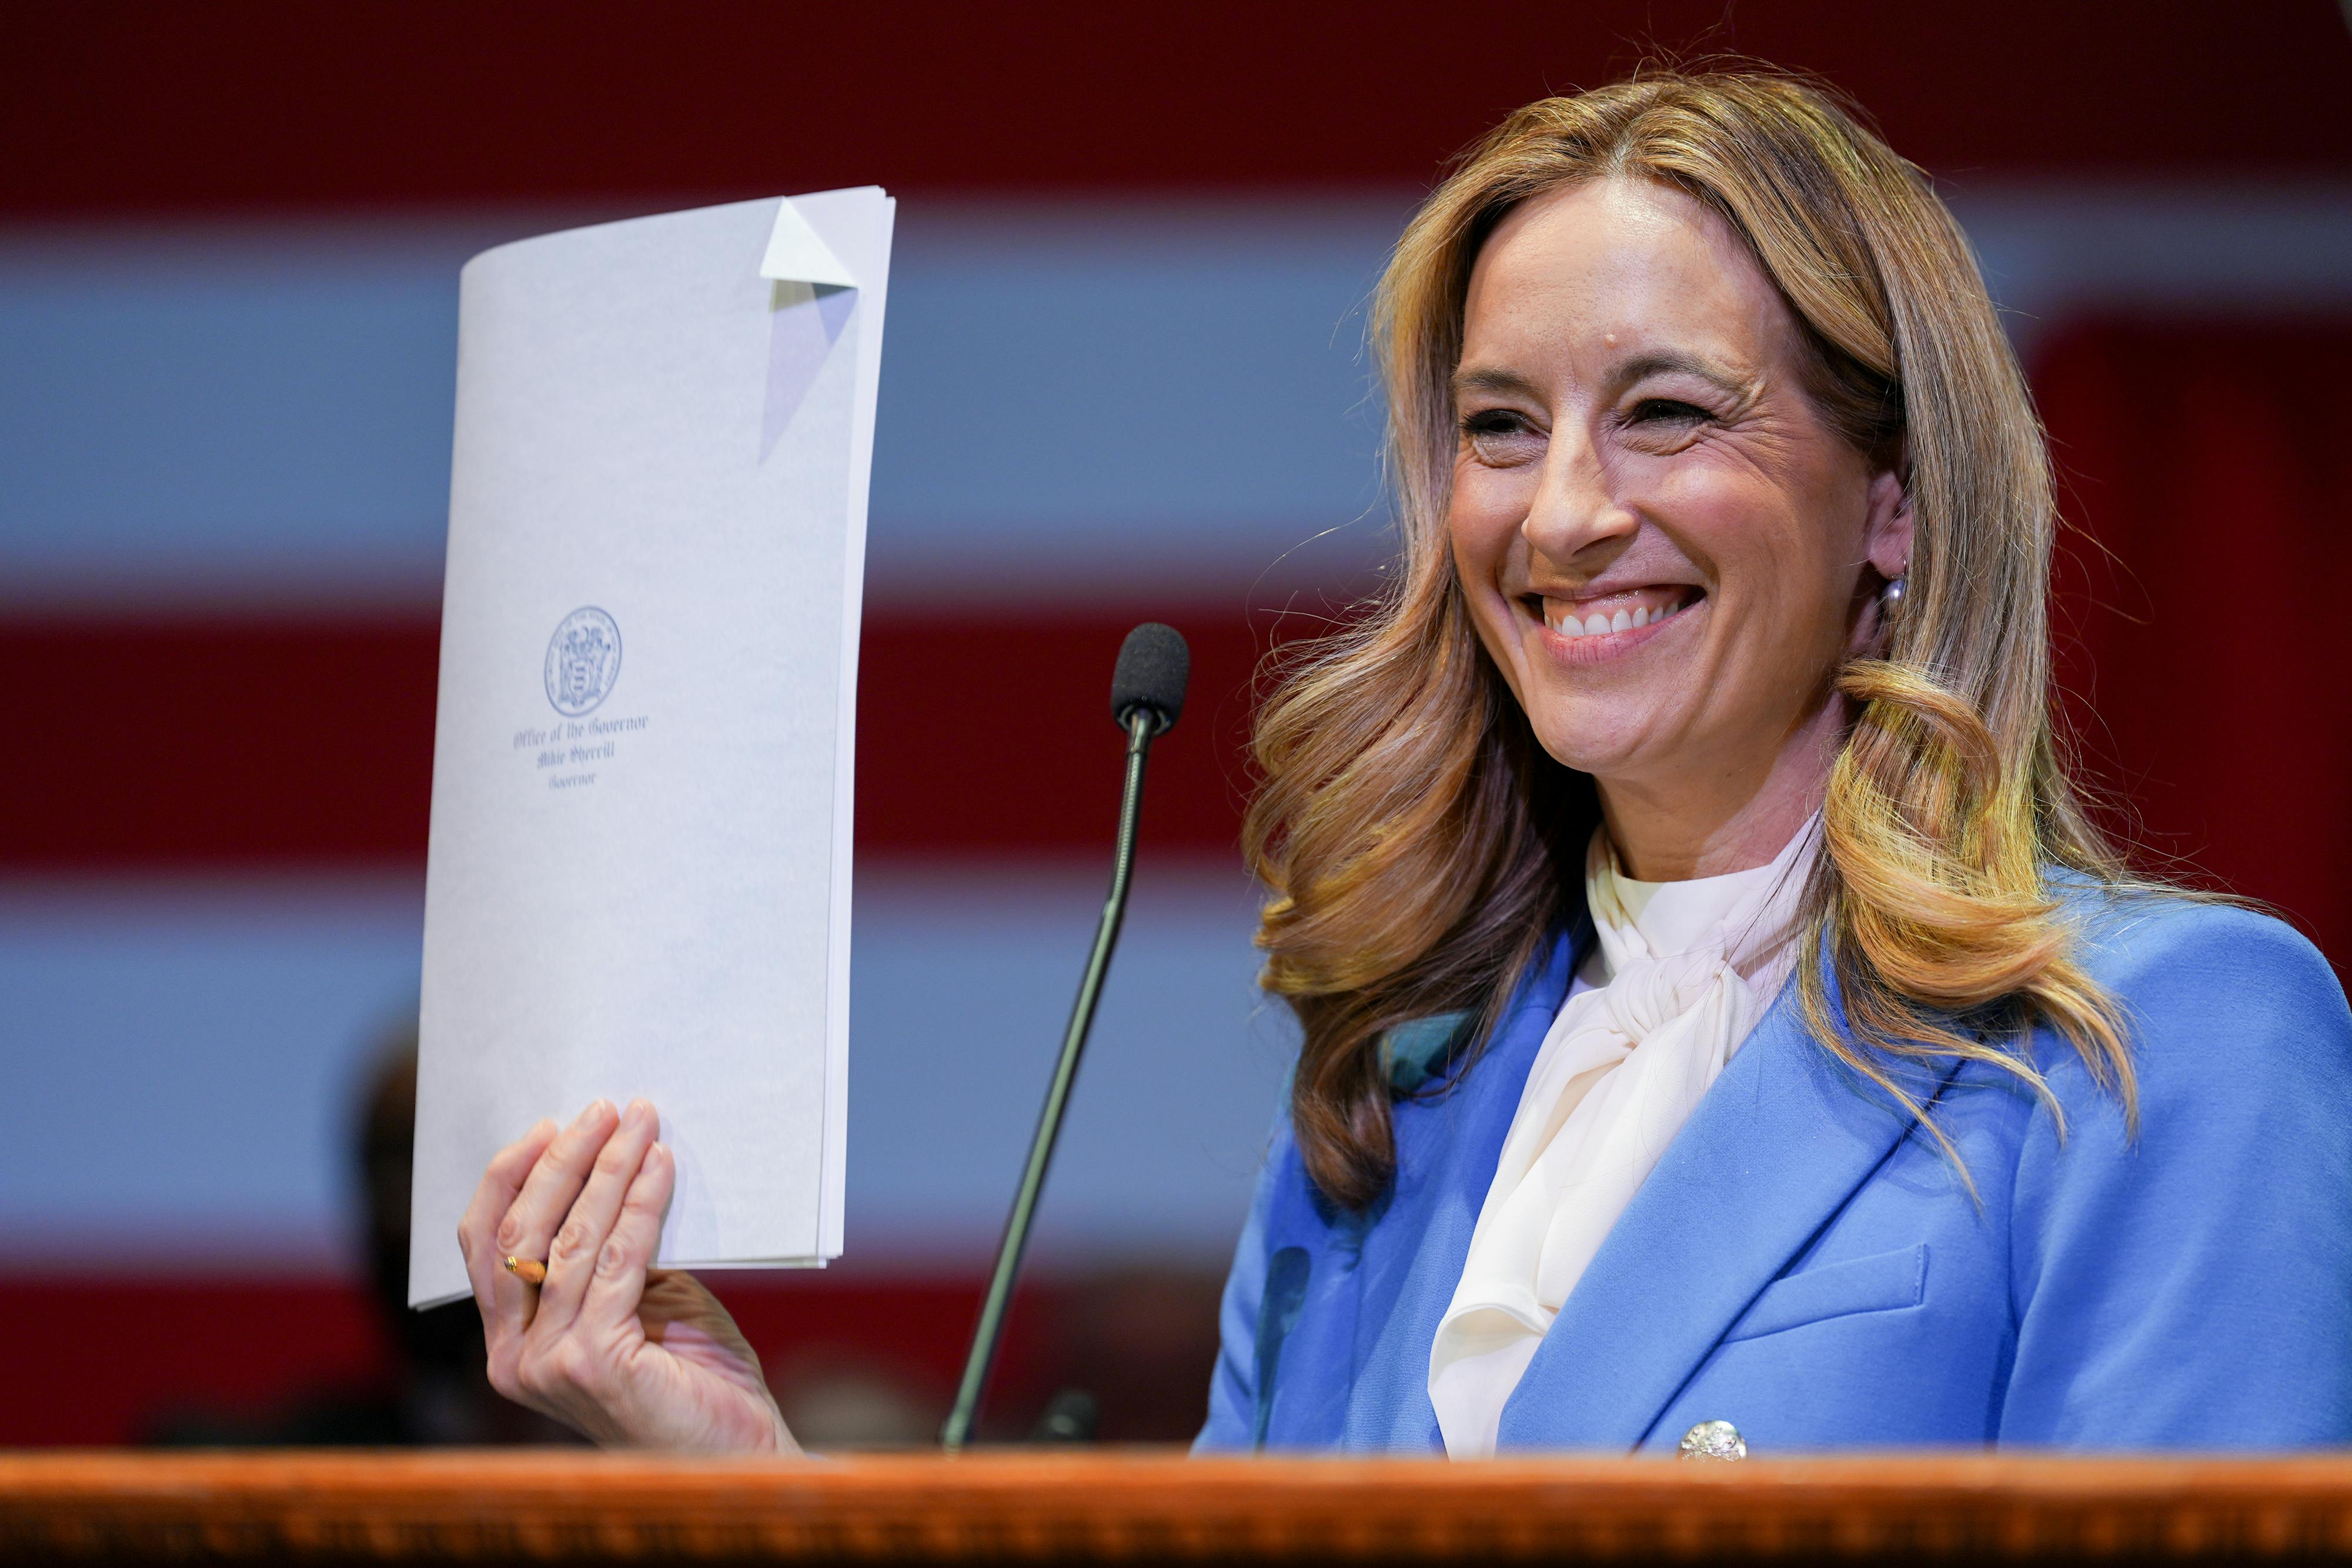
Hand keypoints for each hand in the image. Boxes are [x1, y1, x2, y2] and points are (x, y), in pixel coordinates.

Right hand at [457, 1099, 796, 1451]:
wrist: (737, 1448)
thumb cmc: (689, 1374)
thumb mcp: (636, 1299)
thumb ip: (607, 1252)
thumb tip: (612, 1161)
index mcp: (510, 1344)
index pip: (484, 1247)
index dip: (511, 1178)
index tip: (549, 1125)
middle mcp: (514, 1359)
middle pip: (517, 1236)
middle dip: (561, 1161)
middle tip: (604, 1110)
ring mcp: (549, 1365)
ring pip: (568, 1241)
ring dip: (608, 1170)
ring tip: (641, 1123)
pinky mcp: (595, 1363)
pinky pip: (617, 1260)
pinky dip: (641, 1204)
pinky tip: (663, 1166)